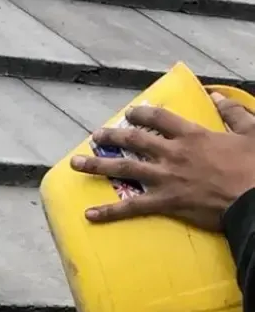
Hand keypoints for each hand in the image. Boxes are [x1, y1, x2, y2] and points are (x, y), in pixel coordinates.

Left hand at [70, 94, 254, 228]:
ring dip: (97, 165)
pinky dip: (109, 211)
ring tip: (76, 164)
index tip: (129, 112)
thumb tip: (218, 96)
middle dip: (111, 136)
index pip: (158, 118)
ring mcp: (166, 178)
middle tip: (95, 136)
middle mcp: (173, 153)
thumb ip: (233, 113)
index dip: (140, 113)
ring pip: (124, 168)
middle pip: (133, 140)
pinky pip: (131, 207)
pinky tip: (89, 214)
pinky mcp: (166, 203)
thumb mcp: (251, 131)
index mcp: (192, 135)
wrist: (253, 200)